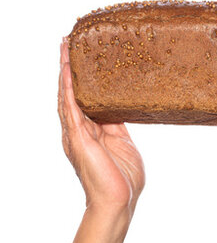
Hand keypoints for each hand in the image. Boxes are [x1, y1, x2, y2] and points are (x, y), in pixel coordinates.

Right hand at [52, 38, 143, 242]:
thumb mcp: (124, 143)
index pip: (83, 96)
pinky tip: (68, 72)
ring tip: (65, 47)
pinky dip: (68, 89)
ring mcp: (76, 133)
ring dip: (65, 71)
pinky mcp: (78, 139)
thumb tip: (125, 105)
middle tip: (70, 40)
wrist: (119, 202)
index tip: (83, 53)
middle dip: (69, 66)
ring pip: (67, 95)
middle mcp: (78, 129)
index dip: (80, 75)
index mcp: (90, 130)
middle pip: (71, 91)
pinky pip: (71, 108)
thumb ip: (119, 124)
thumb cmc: (123, 179)